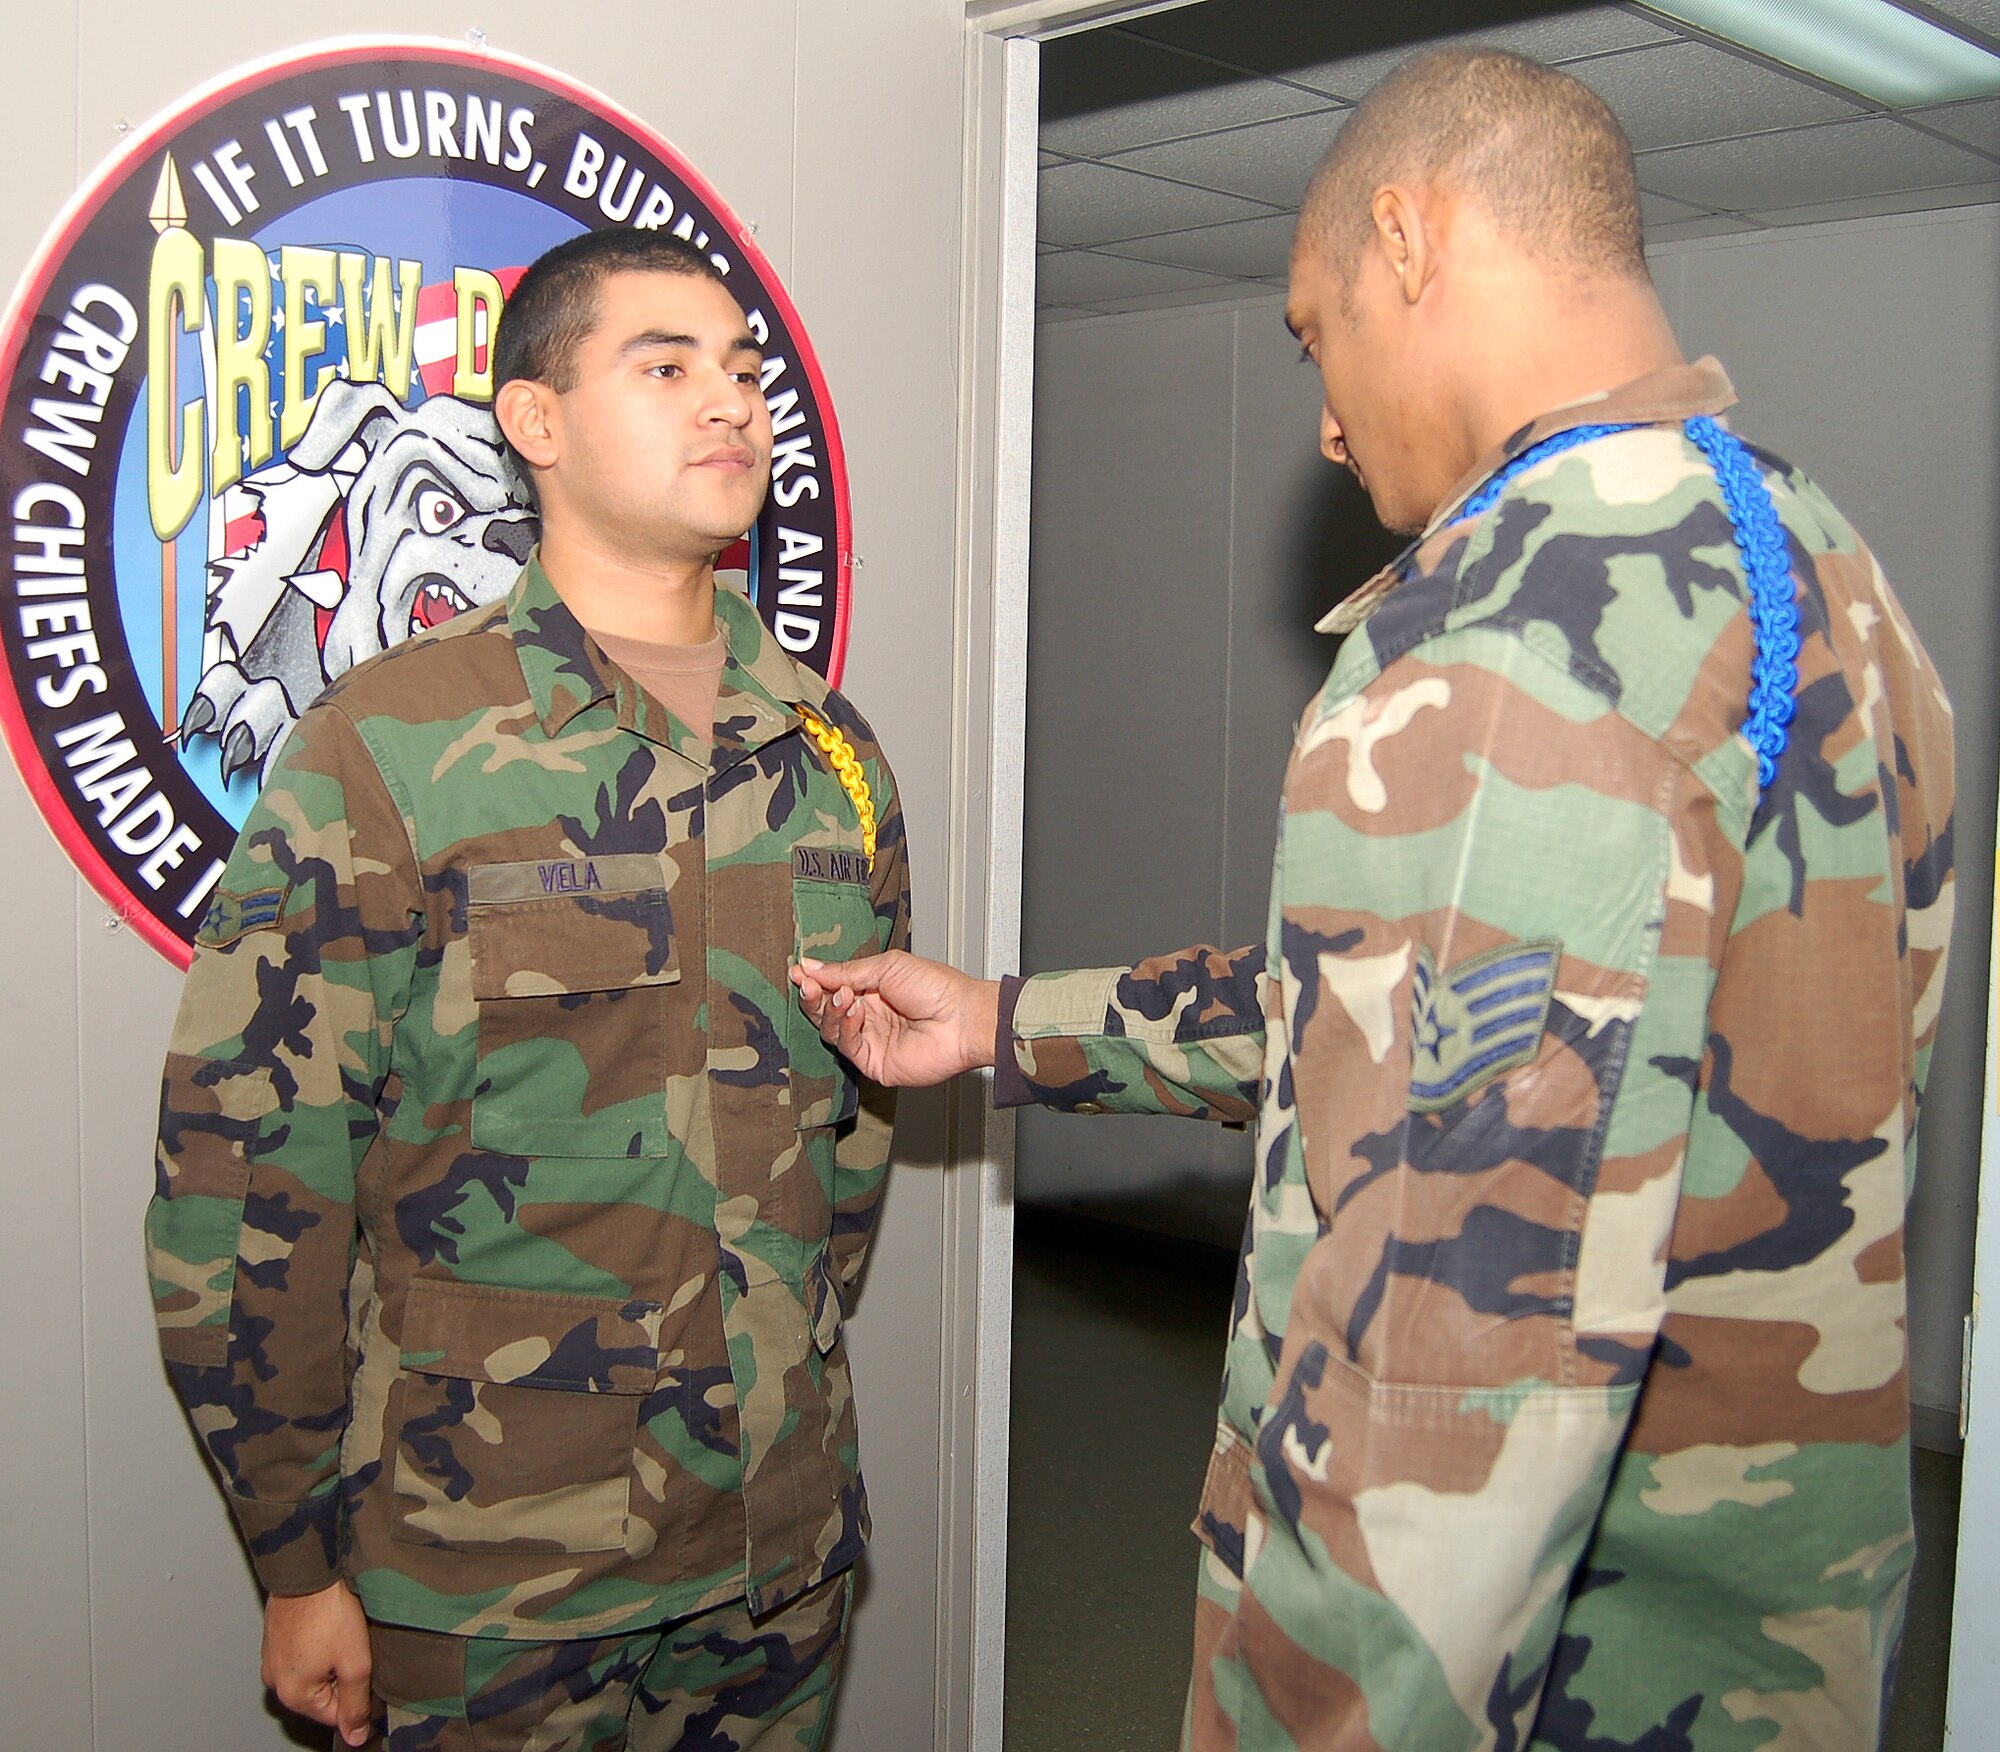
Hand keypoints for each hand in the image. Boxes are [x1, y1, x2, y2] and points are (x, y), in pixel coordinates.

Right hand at [262, 1580, 373, 1746]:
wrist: (307, 1570)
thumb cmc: (329, 1614)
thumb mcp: (355, 1663)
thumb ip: (356, 1704)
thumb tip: (356, 1737)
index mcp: (293, 1695)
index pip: (335, 1715)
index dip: (358, 1694)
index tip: (365, 1667)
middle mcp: (276, 1681)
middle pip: (323, 1694)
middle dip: (342, 1675)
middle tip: (353, 1646)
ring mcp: (272, 1658)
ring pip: (313, 1672)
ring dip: (331, 1658)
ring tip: (341, 1632)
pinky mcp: (275, 1638)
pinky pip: (302, 1653)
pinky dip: (318, 1643)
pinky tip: (329, 1625)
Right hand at [791, 951, 999, 1086]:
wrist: (962, 1018)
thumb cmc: (936, 988)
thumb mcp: (886, 967)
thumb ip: (846, 971)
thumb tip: (810, 966)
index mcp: (872, 989)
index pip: (832, 986)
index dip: (814, 980)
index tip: (797, 971)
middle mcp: (868, 1015)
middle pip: (825, 1010)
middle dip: (814, 996)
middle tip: (807, 984)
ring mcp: (870, 1039)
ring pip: (830, 1029)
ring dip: (830, 1010)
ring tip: (842, 996)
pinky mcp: (874, 1062)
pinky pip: (847, 1046)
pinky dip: (845, 1028)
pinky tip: (854, 1012)